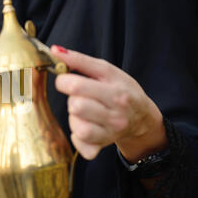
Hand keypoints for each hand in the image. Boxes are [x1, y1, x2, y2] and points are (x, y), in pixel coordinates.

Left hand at [51, 45, 167, 162]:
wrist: (142, 117)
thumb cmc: (122, 90)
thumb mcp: (106, 71)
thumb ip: (80, 60)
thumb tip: (55, 50)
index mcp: (116, 93)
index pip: (76, 86)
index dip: (64, 81)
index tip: (67, 81)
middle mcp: (116, 116)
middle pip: (75, 106)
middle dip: (72, 100)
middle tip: (81, 98)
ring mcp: (110, 134)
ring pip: (76, 126)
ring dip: (74, 118)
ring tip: (84, 112)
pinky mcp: (102, 147)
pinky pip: (81, 146)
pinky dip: (77, 137)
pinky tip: (84, 127)